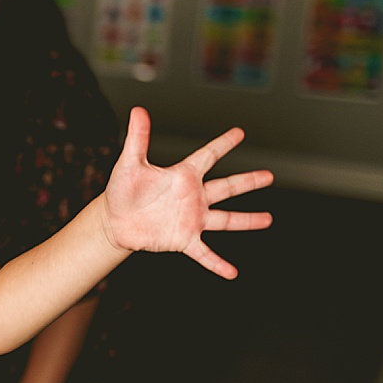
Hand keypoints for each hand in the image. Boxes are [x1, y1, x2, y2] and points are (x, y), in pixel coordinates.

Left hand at [102, 107, 273, 278]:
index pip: (208, 156)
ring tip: (268, 220)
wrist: (114, 222)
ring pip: (225, 219)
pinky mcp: (184, 239)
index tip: (239, 132)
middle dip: (248, 181)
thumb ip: (138, 138)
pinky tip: (232, 272)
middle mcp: (192, 196)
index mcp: (182, 176)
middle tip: (269, 176)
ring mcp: (191, 219)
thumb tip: (138, 110)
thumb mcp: (129, 163)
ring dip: (247, 220)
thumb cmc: (121, 191)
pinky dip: (217, 263)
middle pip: (226, 187)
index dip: (223, 144)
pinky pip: (204, 253)